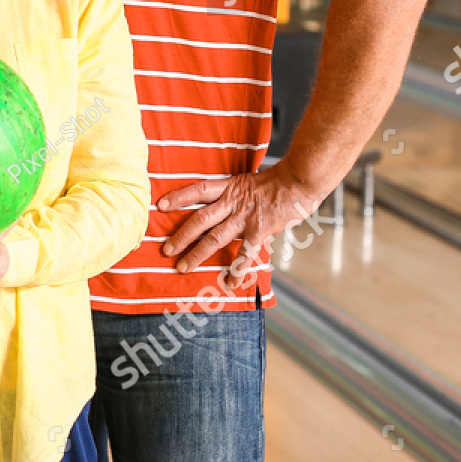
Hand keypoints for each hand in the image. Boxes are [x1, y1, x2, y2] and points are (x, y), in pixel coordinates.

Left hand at [158, 162, 321, 276]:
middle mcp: (232, 202)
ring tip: (182, 267)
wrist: (300, 180)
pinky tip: (231, 282)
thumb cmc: (278, 181)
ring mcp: (244, 217)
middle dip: (181, 236)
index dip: (178, 197)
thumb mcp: (250, 182)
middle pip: (199, 219)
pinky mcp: (259, 230)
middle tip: (166, 249)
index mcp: (229, 187)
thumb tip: (224, 205)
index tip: (160, 205)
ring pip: (214, 238)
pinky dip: (237, 269)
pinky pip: (245, 253)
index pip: (197, 190)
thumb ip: (236, 194)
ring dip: (196, 253)